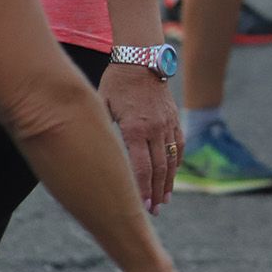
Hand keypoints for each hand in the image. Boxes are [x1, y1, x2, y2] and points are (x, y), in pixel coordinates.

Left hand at [99, 65, 180, 213]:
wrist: (141, 59)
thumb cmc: (115, 83)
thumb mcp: (103, 107)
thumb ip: (104, 131)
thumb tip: (93, 154)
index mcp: (135, 129)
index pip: (141, 168)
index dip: (142, 190)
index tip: (141, 208)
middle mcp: (155, 129)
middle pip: (159, 169)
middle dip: (156, 193)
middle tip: (153, 211)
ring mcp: (167, 123)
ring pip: (171, 159)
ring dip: (168, 182)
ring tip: (165, 199)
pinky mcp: (174, 118)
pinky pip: (178, 144)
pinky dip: (176, 162)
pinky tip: (173, 174)